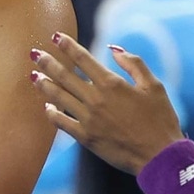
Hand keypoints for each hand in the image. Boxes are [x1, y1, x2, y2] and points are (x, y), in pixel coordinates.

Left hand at [30, 32, 183, 174]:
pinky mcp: (86, 138)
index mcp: (112, 83)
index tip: (56, 37)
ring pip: (59, 97)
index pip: (83, 59)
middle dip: (48, 62)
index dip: (68, 46)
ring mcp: (88, 119)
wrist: (159, 156)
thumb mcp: (154, 86)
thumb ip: (134, 63)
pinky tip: (47, 106)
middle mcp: (96, 99)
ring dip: (45, 84)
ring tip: (33, 75)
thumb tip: (113, 48)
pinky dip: (52, 113)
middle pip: (65, 76)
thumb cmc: (161, 119)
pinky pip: (62, 122)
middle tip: (34, 53)